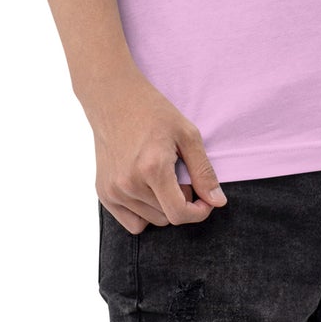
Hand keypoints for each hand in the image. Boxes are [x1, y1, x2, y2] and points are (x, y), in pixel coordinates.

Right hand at [85, 69, 227, 232]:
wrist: (114, 98)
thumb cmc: (153, 111)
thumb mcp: (187, 134)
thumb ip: (203, 171)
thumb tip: (218, 202)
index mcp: (152, 168)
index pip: (179, 214)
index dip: (199, 212)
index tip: (205, 200)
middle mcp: (129, 183)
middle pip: (167, 218)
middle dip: (181, 202)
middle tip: (179, 175)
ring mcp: (113, 190)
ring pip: (151, 221)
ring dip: (163, 206)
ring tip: (161, 176)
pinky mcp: (103, 193)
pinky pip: (132, 223)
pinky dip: (144, 213)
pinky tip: (147, 188)